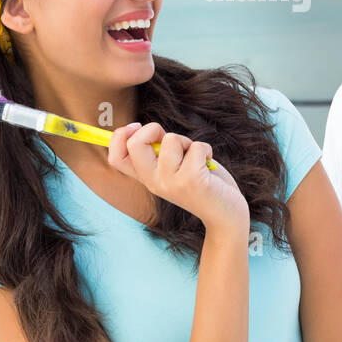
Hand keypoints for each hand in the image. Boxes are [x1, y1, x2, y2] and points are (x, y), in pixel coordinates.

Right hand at [107, 122, 248, 232]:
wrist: (226, 214)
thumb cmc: (202, 182)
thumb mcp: (173, 168)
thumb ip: (158, 152)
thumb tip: (141, 127)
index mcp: (146, 178)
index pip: (116, 157)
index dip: (119, 136)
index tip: (137, 127)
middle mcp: (154, 182)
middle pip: (134, 143)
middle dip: (152, 128)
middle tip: (170, 140)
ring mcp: (171, 182)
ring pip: (171, 139)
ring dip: (188, 142)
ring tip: (196, 159)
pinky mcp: (192, 180)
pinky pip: (196, 146)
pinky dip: (206, 150)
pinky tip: (208, 166)